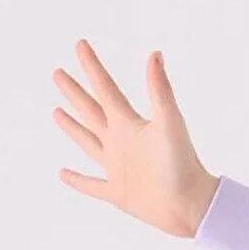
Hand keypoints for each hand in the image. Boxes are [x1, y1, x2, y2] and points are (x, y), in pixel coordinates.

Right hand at [52, 40, 216, 236]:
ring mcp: (118, 168)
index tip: (80, 44)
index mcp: (130, 124)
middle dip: (75, 92)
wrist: (192, 205)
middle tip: (57, 73)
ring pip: (88, 142)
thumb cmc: (184, 163)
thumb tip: (156, 53)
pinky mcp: (118, 193)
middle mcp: (121, 142)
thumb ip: (160, 90)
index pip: (105, 88)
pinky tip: (62, 174)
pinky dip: (77, 181)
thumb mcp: (169, 122)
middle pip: (91, 111)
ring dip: (72, 127)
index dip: (92, 66)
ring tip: (56, 111)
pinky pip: (92, 186)